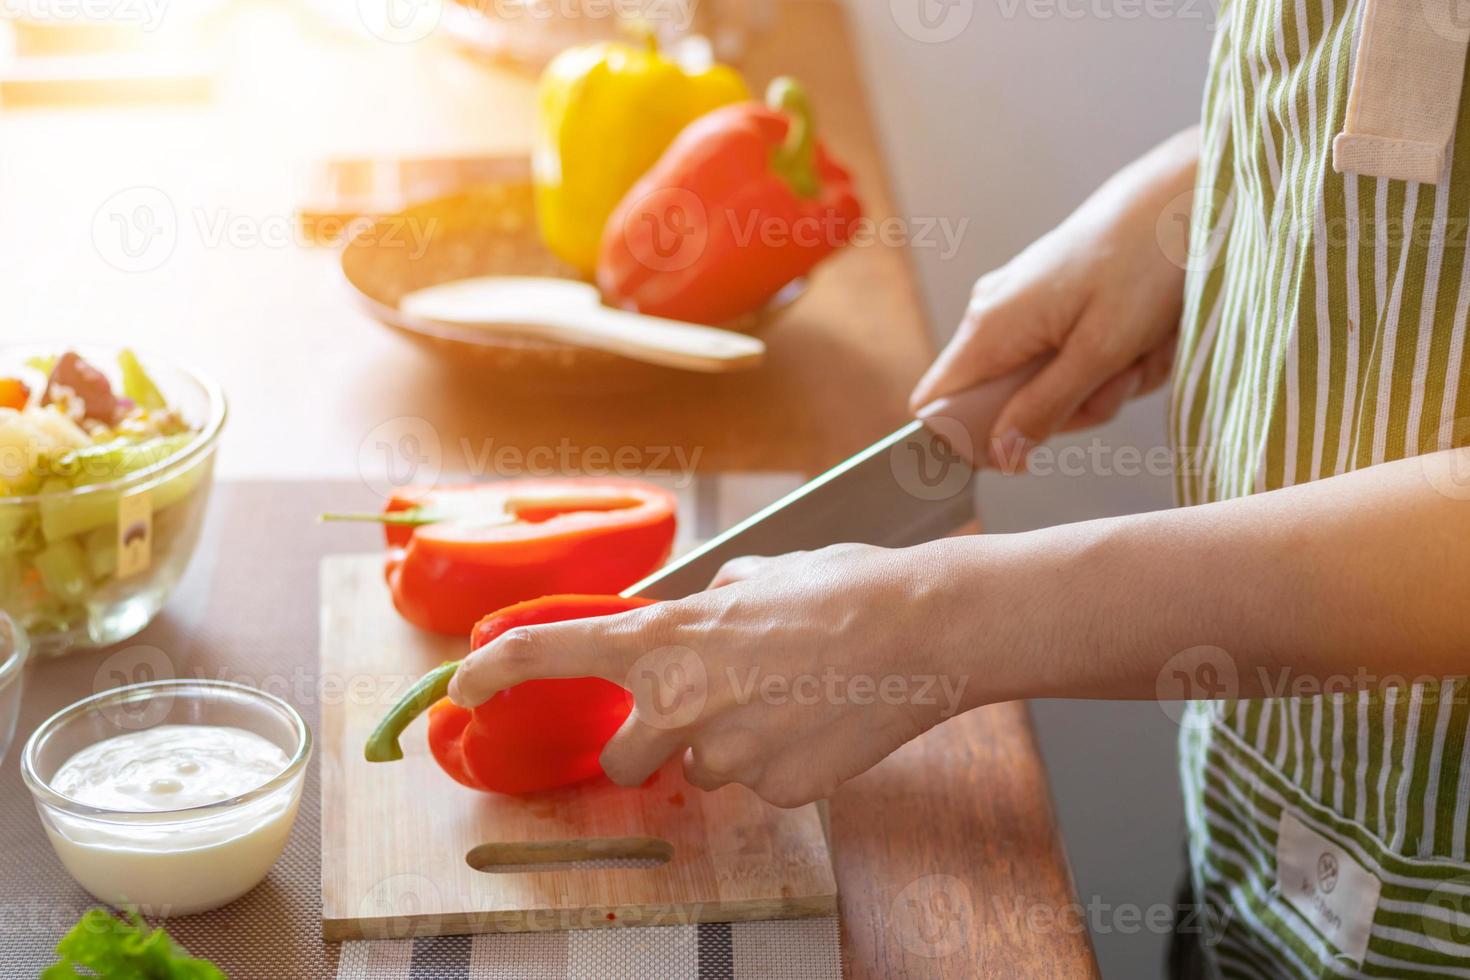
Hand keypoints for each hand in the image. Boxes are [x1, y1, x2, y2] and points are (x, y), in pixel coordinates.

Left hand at [448, 542, 991, 807]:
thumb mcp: (758, 574)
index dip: (495, 670)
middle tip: (704, 712)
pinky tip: (822, 724)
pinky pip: (761, 785)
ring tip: (792, 702)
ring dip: (729, 747)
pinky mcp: (779, 789)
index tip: (465, 687)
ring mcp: (730, 753)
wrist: (924, 627)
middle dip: (653, 744)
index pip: (552, 652)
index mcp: (666, 637)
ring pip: (704, 770)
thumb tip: (703, 608)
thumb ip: (708, 603)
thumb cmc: (845, 585)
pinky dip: (782, 762)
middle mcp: (682, 701)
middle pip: (626, 758)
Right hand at [909, 127, 1198, 469]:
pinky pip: (1070, 359)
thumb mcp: (1099, 352)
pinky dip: (1112, 359)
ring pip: (1047, 386)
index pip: (936, 405)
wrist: (1183, 199)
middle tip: (1117, 378)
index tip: (1024, 452)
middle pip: (1005, 405)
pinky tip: (1144, 335)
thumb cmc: (1142, 262)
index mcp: (990, 327)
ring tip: (1142, 347)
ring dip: (1104, 383)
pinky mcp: (1052, 303)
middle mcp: (993, 315)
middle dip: (1069, 408)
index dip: (967, 440)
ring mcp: (1022, 307)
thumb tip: (999, 456)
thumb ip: (1044, 408)